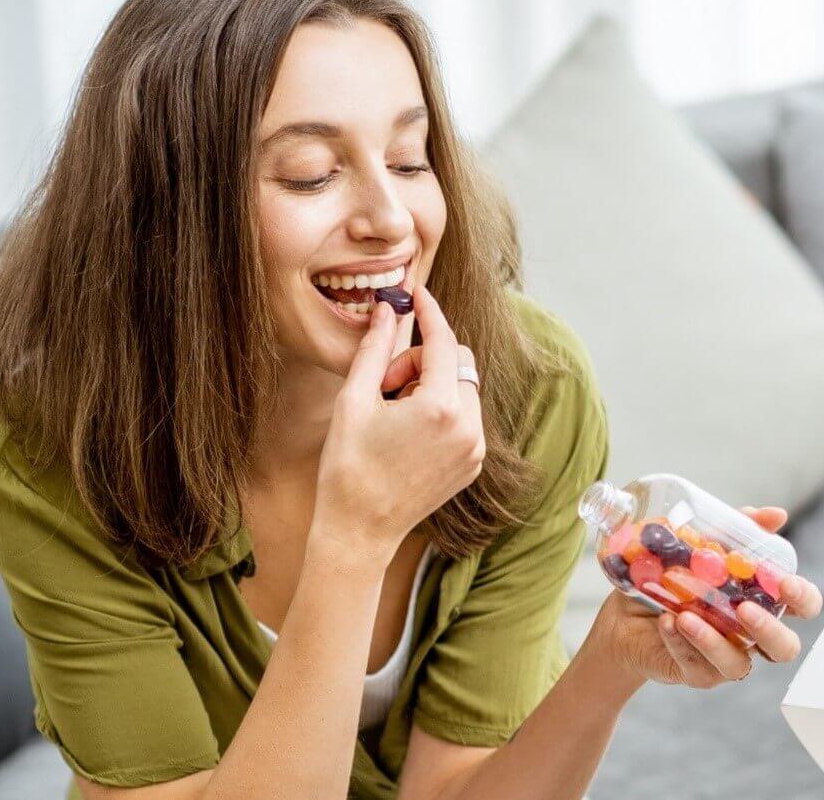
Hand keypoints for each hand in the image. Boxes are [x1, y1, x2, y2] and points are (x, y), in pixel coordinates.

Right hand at [310, 286, 483, 564]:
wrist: (358, 531)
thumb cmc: (348, 466)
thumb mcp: (354, 399)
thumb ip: (375, 348)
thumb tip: (388, 309)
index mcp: (440, 408)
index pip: (443, 341)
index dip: (429, 313)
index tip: (417, 293)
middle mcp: (468, 428)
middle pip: (456, 362)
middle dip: (422, 361)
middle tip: (384, 384)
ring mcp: (475, 449)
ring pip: (461, 389)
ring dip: (430, 386)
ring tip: (392, 414)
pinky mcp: (473, 465)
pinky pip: (464, 417)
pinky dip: (439, 411)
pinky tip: (406, 433)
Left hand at [588, 506, 823, 690]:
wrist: (623, 611)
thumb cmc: (670, 577)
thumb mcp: (698, 543)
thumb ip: (736, 528)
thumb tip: (777, 514)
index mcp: (760, 601)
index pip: (802, 605)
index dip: (803, 598)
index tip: (786, 583)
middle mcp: (749, 634)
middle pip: (784, 647)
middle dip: (769, 630)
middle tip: (744, 610)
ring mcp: (724, 657)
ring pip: (737, 664)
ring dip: (713, 640)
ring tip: (686, 615)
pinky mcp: (695, 672)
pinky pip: (697, 667)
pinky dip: (680, 642)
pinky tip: (667, 622)